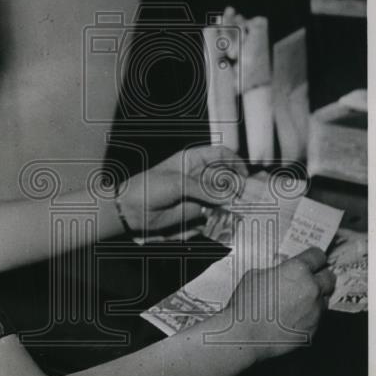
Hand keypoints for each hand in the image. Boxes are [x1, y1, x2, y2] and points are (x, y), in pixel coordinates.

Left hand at [119, 145, 248, 234]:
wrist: (131, 210)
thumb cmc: (149, 188)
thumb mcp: (177, 183)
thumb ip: (204, 189)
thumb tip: (229, 196)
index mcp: (193, 159)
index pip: (221, 154)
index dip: (235, 162)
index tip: (244, 176)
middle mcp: (198, 175)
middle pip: (226, 177)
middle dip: (235, 186)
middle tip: (242, 198)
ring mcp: (198, 194)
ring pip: (222, 197)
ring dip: (230, 203)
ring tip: (235, 211)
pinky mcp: (195, 211)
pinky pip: (213, 213)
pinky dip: (220, 217)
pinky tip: (221, 220)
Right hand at [224, 247, 335, 360]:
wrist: (245, 336)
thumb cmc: (246, 306)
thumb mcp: (254, 275)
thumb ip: (274, 271)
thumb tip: (280, 272)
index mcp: (298, 270)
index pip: (318, 256)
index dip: (313, 257)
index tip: (311, 259)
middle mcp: (311, 288)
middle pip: (329, 277)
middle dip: (320, 276)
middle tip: (310, 278)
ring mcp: (315, 310)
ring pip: (325, 299)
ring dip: (315, 297)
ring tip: (297, 301)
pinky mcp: (314, 329)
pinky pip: (318, 318)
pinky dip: (309, 316)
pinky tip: (293, 317)